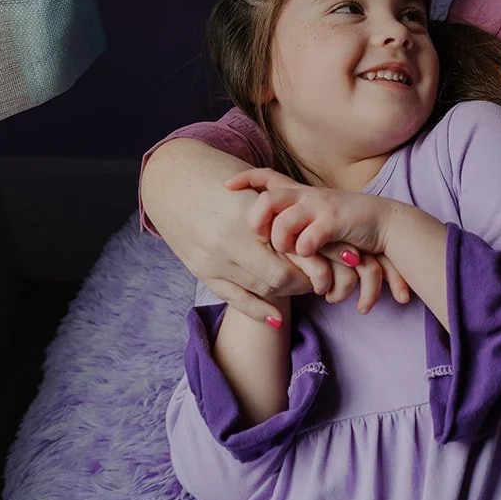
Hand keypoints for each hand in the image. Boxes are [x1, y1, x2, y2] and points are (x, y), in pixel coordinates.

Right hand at [139, 141, 372, 324]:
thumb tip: (319, 233)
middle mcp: (228, 241)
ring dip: (286, 293)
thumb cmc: (220, 181)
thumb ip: (281, 210)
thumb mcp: (253, 188)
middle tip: (318, 278)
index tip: (328, 261)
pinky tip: (277, 318)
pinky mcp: (202, 273)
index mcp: (246, 216)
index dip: (317, 261)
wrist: (172, 183)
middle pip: (281, 276)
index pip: (294, 252)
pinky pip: (236, 300)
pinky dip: (259, 311)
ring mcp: (213, 260)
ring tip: (300, 285)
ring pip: (262, 289)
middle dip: (304, 281)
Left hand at [225, 169, 410, 314]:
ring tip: (289, 254)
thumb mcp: (317, 217)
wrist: (386, 223)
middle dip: (256, 219)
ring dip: (280, 243)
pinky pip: (307, 239)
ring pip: (283, 222)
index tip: (225, 186)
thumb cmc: (348, 225)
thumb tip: (265, 235)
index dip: (245, 178)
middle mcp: (307, 195)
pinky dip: (304, 251)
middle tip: (259, 237)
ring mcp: (321, 207)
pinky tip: (310, 257)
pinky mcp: (335, 222)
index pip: (267, 176)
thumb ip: (295, 220)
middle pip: (267, 199)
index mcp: (300, 193)